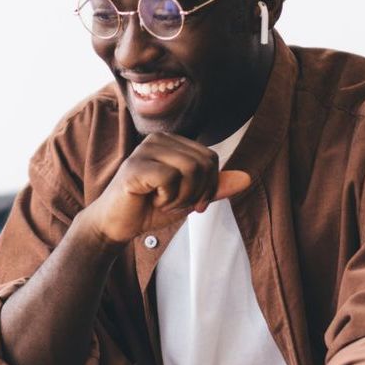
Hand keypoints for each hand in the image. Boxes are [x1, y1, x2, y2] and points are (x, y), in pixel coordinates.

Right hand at [79, 133, 252, 245]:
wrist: (117, 224)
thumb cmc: (150, 208)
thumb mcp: (189, 197)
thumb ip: (215, 187)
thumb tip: (247, 178)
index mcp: (172, 142)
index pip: (211, 158)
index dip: (209, 186)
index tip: (193, 203)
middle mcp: (159, 139)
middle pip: (204, 163)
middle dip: (196, 192)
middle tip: (175, 204)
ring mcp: (145, 150)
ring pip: (190, 169)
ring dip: (181, 197)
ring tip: (163, 202)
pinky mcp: (135, 166)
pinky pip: (169, 179)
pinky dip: (166, 198)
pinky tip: (150, 199)